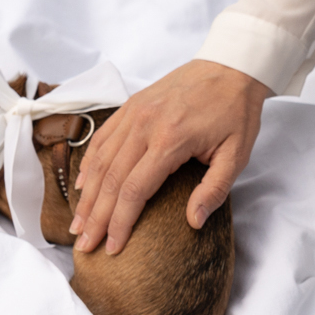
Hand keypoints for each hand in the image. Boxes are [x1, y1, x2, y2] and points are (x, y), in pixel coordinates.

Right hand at [69, 59, 270, 253]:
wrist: (231, 66)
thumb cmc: (236, 112)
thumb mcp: (236, 155)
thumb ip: (213, 190)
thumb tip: (193, 222)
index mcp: (170, 140)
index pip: (134, 191)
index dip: (120, 223)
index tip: (113, 248)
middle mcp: (144, 126)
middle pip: (110, 180)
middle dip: (96, 217)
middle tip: (84, 245)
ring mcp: (134, 113)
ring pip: (100, 161)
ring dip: (87, 196)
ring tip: (78, 224)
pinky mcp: (131, 106)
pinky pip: (102, 138)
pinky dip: (89, 165)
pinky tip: (83, 187)